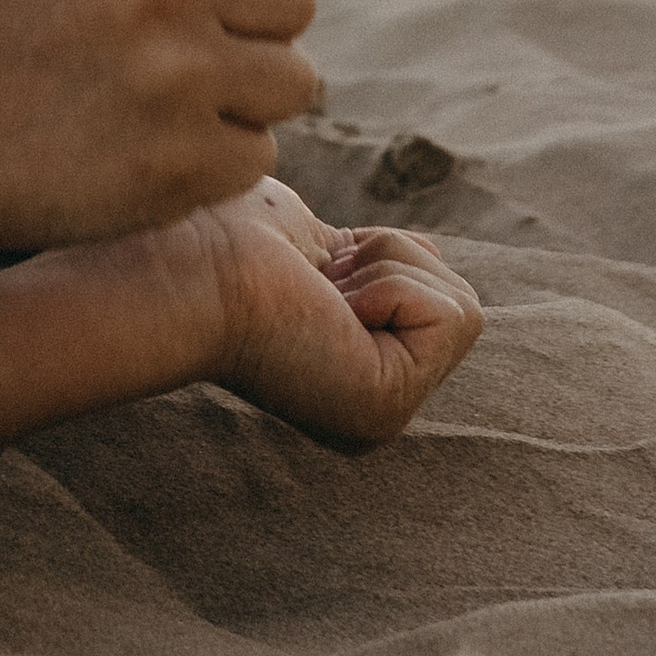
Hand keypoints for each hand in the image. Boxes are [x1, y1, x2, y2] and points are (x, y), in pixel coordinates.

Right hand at [0, 0, 318, 252]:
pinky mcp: (178, 167)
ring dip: (247, 97)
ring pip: (294, 79)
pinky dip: (215, 161)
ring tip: (179, 100)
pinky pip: (258, 155)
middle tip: (187, 50)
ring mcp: (173, 81)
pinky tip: (153, 149)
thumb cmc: (18, 16)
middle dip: (254, 26)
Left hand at [184, 176, 483, 452]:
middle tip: (321, 284)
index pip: (437, 294)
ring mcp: (385, 414)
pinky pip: (450, 315)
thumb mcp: (332, 250)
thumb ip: (379, 266)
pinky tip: (332, 308)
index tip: (320, 273)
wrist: (197, 263)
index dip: (386, 257)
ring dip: (388, 268)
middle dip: (392, 262)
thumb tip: (431, 256)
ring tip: (322, 295)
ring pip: (458, 302)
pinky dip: (392, 287)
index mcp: (362, 376)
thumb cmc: (240, 240)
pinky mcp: (388, 405)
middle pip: (456, 299)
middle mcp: (377, 407)